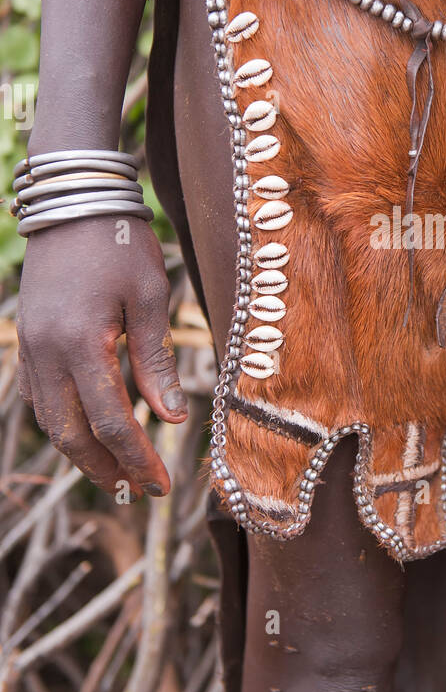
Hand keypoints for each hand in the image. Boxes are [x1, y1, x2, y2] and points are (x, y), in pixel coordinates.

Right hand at [16, 216, 187, 499]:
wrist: (72, 201)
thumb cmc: (120, 243)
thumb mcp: (150, 298)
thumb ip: (157, 360)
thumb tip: (171, 417)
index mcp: (82, 344)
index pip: (112, 421)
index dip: (137, 458)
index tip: (161, 485)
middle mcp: (46, 353)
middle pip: (71, 433)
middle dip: (106, 467)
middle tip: (138, 490)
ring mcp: (30, 347)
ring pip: (49, 420)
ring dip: (81, 452)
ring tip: (115, 473)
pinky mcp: (27, 339)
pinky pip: (39, 396)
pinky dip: (62, 422)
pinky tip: (85, 434)